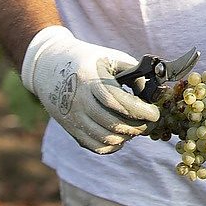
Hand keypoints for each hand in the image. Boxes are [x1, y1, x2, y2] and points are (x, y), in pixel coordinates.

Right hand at [21, 25, 159, 153]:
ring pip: (104, 138)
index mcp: (90, 81)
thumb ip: (133, 74)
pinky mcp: (70, 128)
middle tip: (150, 122)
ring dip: (127, 137)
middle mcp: (79, 102)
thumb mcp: (111, 58)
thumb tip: (151, 96)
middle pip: (112, 124)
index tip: (155, 113)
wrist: (49, 66)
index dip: (139, 111)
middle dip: (137, 127)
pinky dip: (112, 146)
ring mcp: (72, 118)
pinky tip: (122, 136)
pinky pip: (93, 146)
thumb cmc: (88, 60)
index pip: (117, 102)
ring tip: (137, 128)